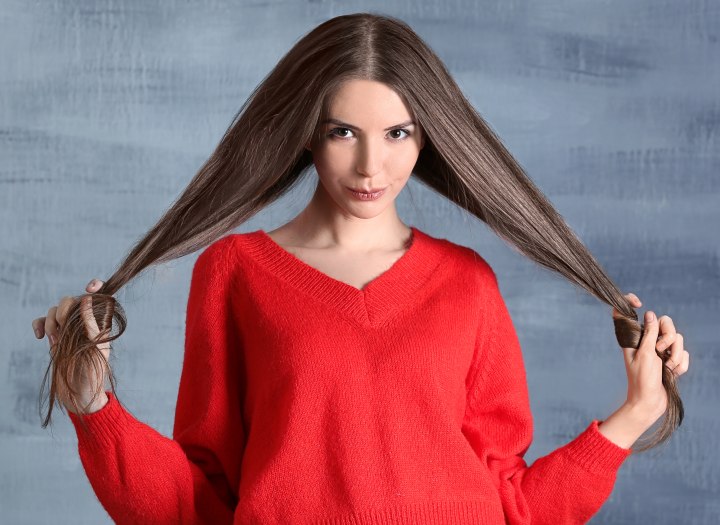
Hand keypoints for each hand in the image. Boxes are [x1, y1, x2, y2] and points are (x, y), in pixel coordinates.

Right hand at [31, 279, 110, 412]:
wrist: (79, 395)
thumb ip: (92, 324)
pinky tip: (40, 337)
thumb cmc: (93, 373)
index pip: (100, 296)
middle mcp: (85, 323)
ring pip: (56, 310)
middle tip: (64, 328)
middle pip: (72, 299)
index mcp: (101, 322)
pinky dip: (39, 325)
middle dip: (65, 310)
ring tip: (55, 341)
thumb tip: (87, 299)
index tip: (88, 288)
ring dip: (52, 322)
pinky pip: (43, 321)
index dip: (95, 286)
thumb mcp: (97, 348)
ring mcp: (69, 329)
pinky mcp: (55, 337)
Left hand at [612, 292, 689, 424]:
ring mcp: (660, 351)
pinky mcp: (671, 361)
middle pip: (665, 322)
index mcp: (634, 338)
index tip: (638, 303)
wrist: (649, 402)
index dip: (629, 303)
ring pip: (678, 339)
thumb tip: (650, 314)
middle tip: (660, 350)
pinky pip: (684, 354)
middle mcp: (647, 341)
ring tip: (667, 367)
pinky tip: (672, 374)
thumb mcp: (644, 354)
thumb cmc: (642, 379)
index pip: (627, 313)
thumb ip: (649, 334)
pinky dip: (680, 365)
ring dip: (676, 355)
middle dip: (668, 337)